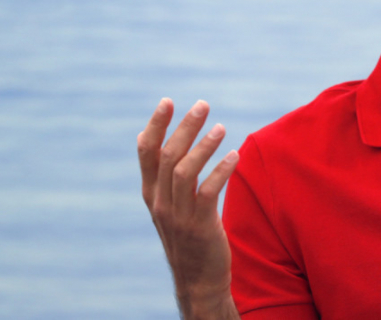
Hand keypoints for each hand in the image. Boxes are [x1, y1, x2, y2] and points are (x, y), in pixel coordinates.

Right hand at [137, 98, 239, 315]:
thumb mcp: (173, 206)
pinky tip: (235, 156)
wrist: (198, 279)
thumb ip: (170, 179)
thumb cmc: (190, 236)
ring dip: (203, 146)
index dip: (156, 125)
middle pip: (167, 155)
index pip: (146, 152)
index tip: (168, 101)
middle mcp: (161, 202)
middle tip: (202, 105)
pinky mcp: (199, 225)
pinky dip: (221, 170)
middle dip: (184, 127)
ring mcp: (178, 215)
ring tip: (221, 128)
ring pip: (184, 171)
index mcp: (152, 194)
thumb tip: (173, 143)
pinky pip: (208, 192)